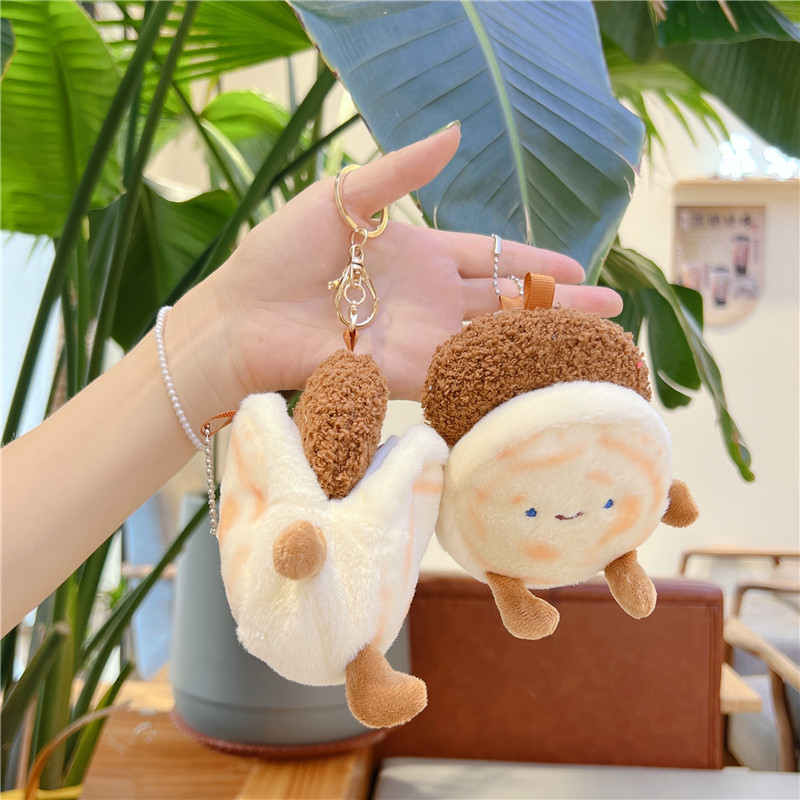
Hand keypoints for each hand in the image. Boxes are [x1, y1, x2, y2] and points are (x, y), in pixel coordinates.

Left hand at [179, 124, 621, 414]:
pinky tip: (540, 378)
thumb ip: (399, 171)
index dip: (534, 261)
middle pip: (505, 302)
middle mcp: (428, 298)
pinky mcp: (404, 373)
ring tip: (591, 348)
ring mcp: (420, 338)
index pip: (492, 257)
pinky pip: (461, 373)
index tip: (579, 268)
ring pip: (493, 341)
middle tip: (609, 312)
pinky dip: (500, 375)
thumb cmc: (282, 252)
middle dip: (557, 307)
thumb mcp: (343, 197)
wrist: (242, 315)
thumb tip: (456, 134)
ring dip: (540, 344)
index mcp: (419, 253)